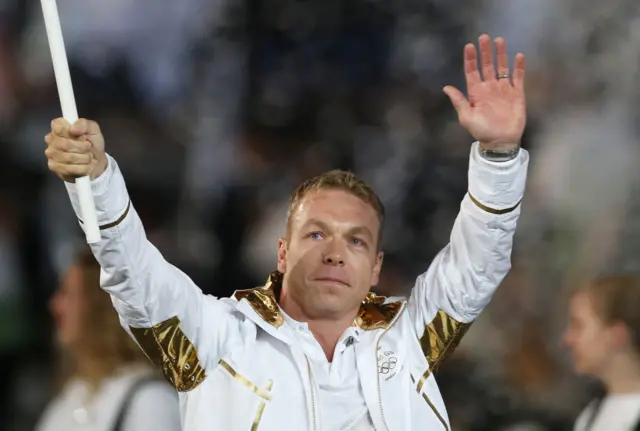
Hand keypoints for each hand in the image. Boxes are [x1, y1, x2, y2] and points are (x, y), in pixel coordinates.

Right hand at [45, 118, 107, 182]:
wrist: (98, 162)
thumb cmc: (93, 143)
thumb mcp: (93, 129)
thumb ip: (84, 124)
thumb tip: (73, 129)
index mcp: (58, 127)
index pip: (58, 127)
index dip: (74, 133)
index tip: (83, 136)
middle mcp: (51, 139)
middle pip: (64, 144)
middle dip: (82, 147)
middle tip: (89, 148)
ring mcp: (51, 154)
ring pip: (68, 157)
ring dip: (84, 158)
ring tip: (89, 157)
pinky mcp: (54, 167)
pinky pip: (68, 169)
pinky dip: (82, 168)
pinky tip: (86, 166)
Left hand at [443, 34, 525, 151]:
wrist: (501, 141)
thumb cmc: (482, 131)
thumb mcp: (467, 117)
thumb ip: (458, 101)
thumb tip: (446, 87)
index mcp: (476, 93)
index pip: (472, 72)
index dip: (470, 59)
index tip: (469, 46)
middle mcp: (489, 88)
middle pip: (487, 66)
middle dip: (485, 52)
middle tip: (483, 37)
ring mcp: (503, 90)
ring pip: (502, 67)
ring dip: (500, 54)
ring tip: (499, 40)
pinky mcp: (516, 94)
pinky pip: (518, 77)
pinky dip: (519, 67)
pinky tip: (518, 56)